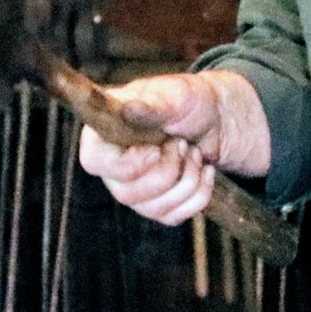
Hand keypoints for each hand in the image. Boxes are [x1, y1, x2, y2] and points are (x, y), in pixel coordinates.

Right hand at [79, 70, 264, 226]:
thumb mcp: (174, 95)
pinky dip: (198, 195)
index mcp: (105, 134)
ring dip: (186, 181)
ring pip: (152, 209)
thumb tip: (129, 108)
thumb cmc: (188, 102)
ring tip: (195, 153)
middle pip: (126, 194)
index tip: (156, 151)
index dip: (127, 164)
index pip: (94, 162)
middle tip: (182, 144)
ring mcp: (135, 190)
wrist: (216, 120)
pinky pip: (174, 216)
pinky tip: (206, 170)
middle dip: (167, 171)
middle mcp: (114, 167)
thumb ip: (151, 105)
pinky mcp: (158, 206)